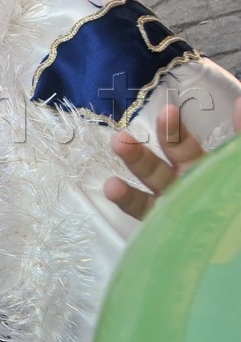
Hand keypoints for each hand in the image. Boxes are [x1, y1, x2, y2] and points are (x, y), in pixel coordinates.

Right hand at [105, 99, 240, 219]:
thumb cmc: (240, 207)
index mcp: (206, 171)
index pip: (186, 147)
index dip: (174, 132)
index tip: (166, 113)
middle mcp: (186, 187)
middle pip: (159, 165)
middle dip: (140, 152)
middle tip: (121, 139)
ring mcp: (173, 208)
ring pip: (148, 185)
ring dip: (131, 167)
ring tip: (116, 150)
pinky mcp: (165, 229)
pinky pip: (144, 213)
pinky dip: (127, 200)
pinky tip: (112, 187)